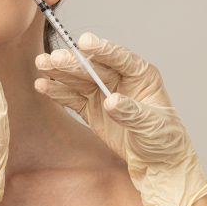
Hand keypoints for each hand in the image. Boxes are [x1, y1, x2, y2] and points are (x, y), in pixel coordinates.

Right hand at [33, 31, 206, 205]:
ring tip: (41, 64)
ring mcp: (103, 93)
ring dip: (59, 72)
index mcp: (141, 75)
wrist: (156, 164)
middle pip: (93, 67)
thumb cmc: (164, 140)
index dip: (102, 49)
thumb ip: (131, 112)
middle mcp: (120, 79)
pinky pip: (72, 98)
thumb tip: (111, 101)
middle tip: (54, 58)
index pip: (120, 58)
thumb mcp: (152, 126)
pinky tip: (42, 85)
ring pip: (78, 79)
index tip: (84, 41)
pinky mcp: (91, 108)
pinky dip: (57, 92)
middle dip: (73, 63)